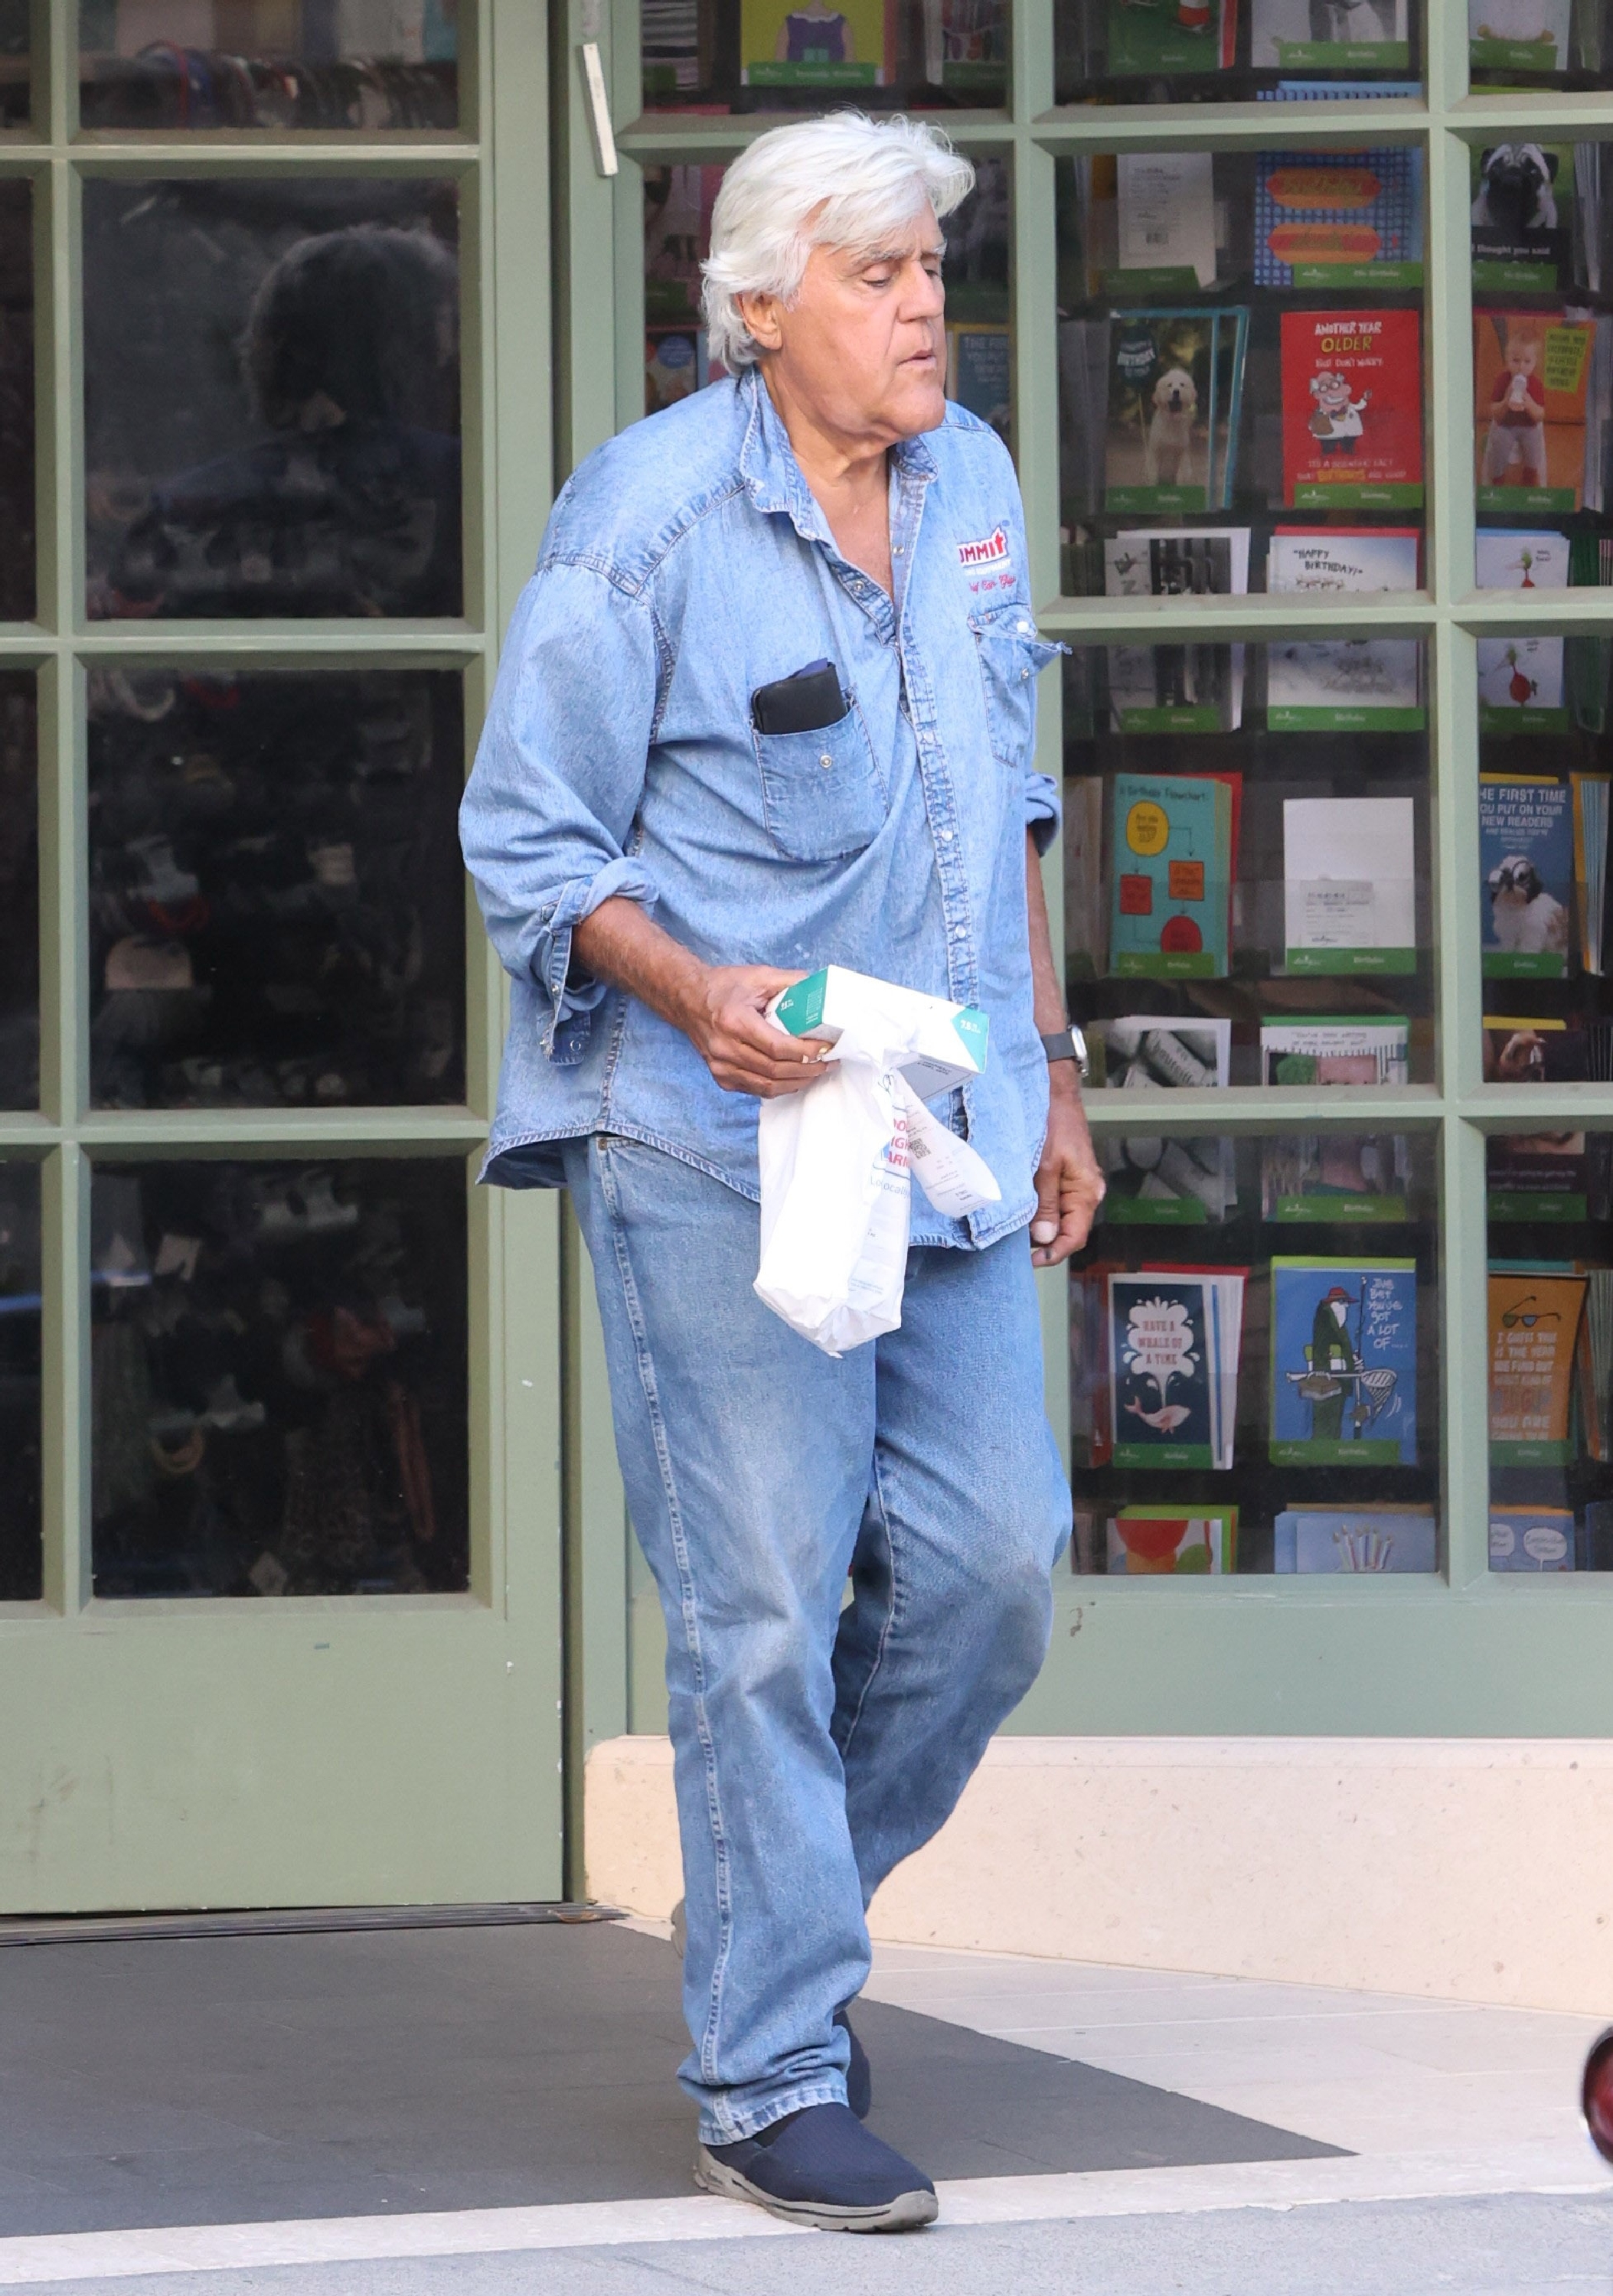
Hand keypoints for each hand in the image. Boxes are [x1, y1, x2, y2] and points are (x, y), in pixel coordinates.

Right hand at [675, 964, 833, 1098]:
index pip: (776, 1047)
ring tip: (816, 1072)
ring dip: (796, 1082)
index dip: (804, 1052)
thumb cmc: (724, 987)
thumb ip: (790, 981)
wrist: (688, 1000)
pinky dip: (779, 1087)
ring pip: (766, 1086)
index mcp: (734, 1021)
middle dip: (806, 1069)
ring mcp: (720, 1066)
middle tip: (828, 1062)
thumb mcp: (757, 975)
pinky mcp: (720, 1077)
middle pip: (774, 1070)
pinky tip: (795, 1078)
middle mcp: (724, 1048)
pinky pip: (755, 1090)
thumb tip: (820, 989)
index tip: (826, 1048)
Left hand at [1029, 1070, 1104, 1267]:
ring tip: (1017, 1228)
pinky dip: (1042, 1210)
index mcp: (1086, 1192)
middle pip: (1069, 1230)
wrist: (1055, 1093)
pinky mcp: (1068, 1177)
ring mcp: (1078, 1185)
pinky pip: (1057, 1203)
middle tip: (1017, 1246)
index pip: (1075, 1236)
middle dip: (1045, 1242)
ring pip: (1061, 1218)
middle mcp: (1087, 1192)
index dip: (1054, 1253)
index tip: (1032, 1260)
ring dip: (1042, 1226)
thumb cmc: (1053, 1123)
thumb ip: (1045, 1204)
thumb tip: (1044, 1238)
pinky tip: (1025, 1209)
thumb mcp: (1044, 1166)